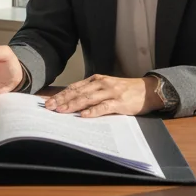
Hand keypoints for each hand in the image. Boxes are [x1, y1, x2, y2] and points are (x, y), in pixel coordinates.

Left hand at [44, 75, 161, 117]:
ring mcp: (110, 92)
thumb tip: (72, 102)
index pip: (75, 87)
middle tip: (49, 107)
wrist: (147, 90)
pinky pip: (104, 107)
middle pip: (78, 92)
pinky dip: (93, 111)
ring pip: (88, 98)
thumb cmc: (125, 90)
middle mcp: (101, 84)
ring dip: (73, 105)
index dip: (61, 94)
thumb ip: (92, 92)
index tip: (48, 101)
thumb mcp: (107, 86)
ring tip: (61, 110)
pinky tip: (83, 115)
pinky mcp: (119, 102)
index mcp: (96, 80)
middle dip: (62, 100)